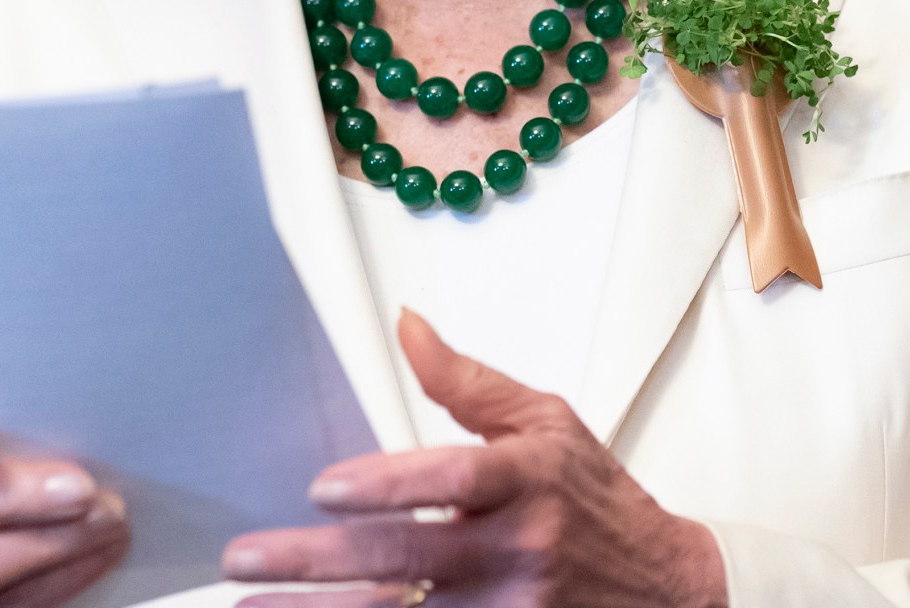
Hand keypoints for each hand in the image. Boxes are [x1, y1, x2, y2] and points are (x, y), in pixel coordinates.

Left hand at [224, 311, 726, 607]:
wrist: (663, 587)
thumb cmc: (594, 500)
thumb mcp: (545, 421)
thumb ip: (467, 381)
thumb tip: (408, 327)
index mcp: (526, 480)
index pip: (452, 482)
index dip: (385, 487)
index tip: (321, 489)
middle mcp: (517, 550)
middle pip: (406, 558)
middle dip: (316, 561)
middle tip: (246, 557)